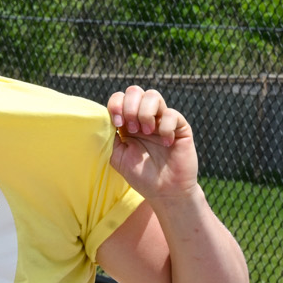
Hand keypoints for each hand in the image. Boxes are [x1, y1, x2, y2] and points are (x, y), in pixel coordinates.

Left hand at [106, 84, 200, 201]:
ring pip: (153, 95)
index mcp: (127, 122)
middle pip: (135, 91)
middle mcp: (145, 117)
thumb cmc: (140, 175)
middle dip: (129, 107)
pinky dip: (165, 127)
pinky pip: (172, 114)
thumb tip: (101, 120)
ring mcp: (162, 120)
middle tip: (131, 129)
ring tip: (145, 132)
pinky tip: (165, 143)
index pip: (119, 98)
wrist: (164, 192)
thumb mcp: (117, 156)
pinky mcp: (180, 127)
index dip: (116, 105)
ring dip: (144, 112)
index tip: (116, 124)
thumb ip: (108, 137)